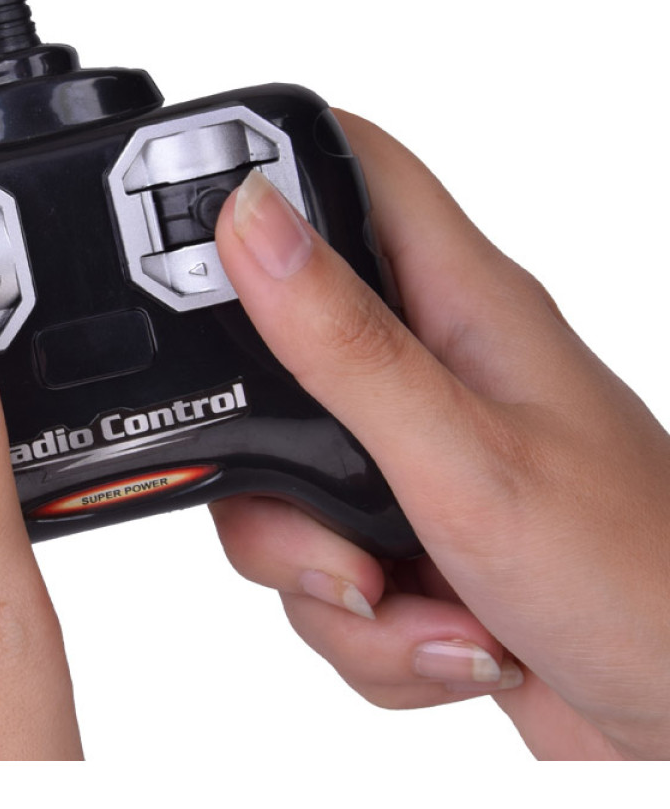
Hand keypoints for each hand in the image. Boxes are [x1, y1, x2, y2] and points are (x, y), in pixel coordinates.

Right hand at [210, 111, 669, 759]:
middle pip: (269, 367)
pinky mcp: (404, 541)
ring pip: (281, 497)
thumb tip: (251, 217)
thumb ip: (345, 342)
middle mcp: (426, 372)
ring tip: (416, 601)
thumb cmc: (639, 573)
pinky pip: (319, 577)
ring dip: (328, 582)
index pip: (349, 169)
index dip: (262, 170)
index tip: (183, 232)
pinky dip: (370, 634)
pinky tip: (451, 639)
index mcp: (457, 305)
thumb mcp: (464, 456)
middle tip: (335, 528)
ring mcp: (412, 462)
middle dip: (270, 479)